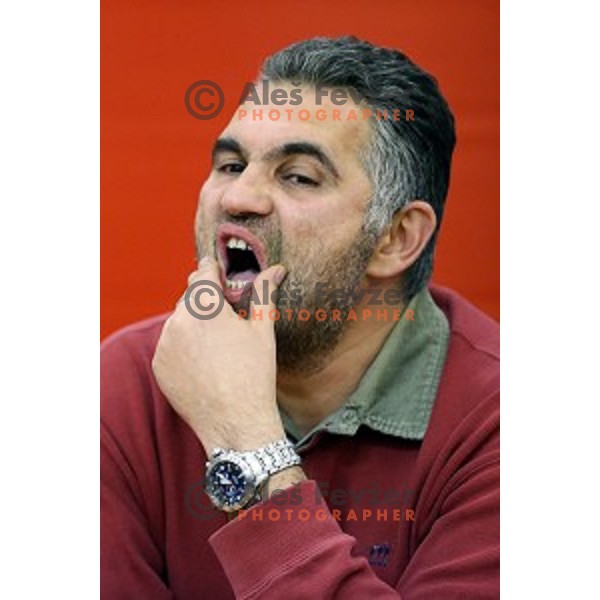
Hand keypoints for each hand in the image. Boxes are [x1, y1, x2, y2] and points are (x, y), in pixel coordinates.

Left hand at [152, 257, 286, 454]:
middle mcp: (179, 321)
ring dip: (194, 323)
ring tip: (217, 343)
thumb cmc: (255, 375)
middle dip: (206, 299)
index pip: (202, 273)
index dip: (213, 270)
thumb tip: (276, 269)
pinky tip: (204, 361)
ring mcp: (165, 345)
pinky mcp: (159, 366)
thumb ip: (265, 293)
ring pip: (179, 321)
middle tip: (226, 313)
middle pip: (190, 297)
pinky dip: (183, 345)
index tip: (219, 273)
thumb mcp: (263, 330)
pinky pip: (170, 345)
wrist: (236, 423)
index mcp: (206, 307)